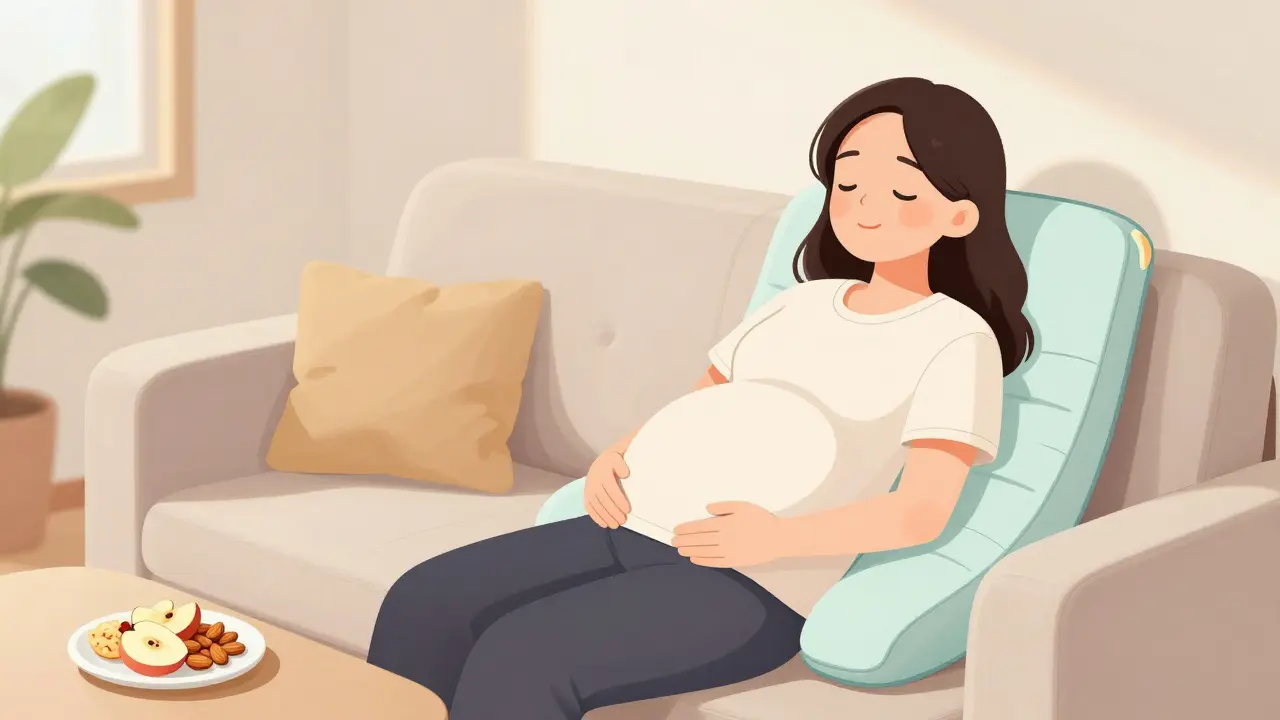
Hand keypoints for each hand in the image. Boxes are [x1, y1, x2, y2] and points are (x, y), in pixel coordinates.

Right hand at [584, 449, 630, 528]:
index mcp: (604, 469)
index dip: (618, 499)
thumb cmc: (618, 459)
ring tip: (616, 525)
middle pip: (603, 498)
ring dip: (605, 516)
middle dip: (613, 511)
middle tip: (623, 521)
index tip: (628, 510)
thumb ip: (623, 462)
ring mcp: (589, 487)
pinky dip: (596, 517)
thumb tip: (625, 474)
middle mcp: (594, 478)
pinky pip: (589, 507)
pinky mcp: (586, 495)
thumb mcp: (621, 454)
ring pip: (596, 504)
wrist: (603, 460)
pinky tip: (604, 524)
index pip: (610, 487)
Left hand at [672, 502, 786, 567]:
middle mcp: (723, 538)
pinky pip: (714, 562)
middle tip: (673, 541)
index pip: (700, 527)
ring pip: (704, 551)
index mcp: (724, 524)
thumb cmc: (761, 519)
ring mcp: (728, 551)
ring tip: (680, 550)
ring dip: (690, 550)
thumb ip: (723, 507)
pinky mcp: (734, 561)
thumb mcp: (742, 506)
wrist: (777, 538)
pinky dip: (703, 561)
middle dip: (684, 540)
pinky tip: (695, 559)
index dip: (686, 529)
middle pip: (699, 540)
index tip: (676, 530)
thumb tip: (706, 509)